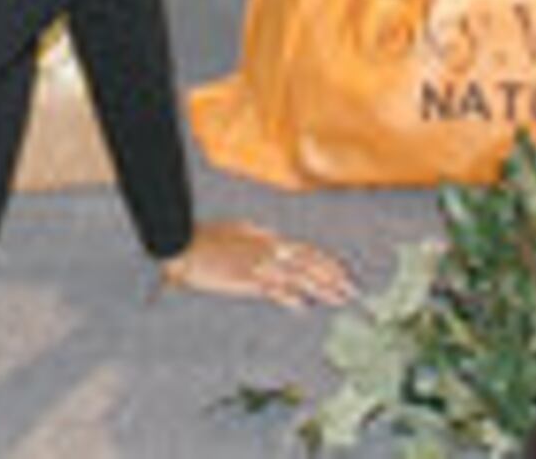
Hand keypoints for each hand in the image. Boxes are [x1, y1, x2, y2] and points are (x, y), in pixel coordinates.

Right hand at [159, 219, 354, 309]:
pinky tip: (303, 304)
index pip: (305, 251)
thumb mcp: (238, 230)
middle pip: (308, 262)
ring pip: (297, 275)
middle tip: (353, 290)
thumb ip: (258, 236)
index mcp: (266, 238)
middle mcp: (267, 249)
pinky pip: (271, 287)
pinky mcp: (242, 277)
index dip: (326, 262)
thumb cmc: (206, 239)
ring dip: (321, 287)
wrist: (182, 243)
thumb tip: (275, 240)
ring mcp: (257, 263)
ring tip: (340, 298)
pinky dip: (288, 296)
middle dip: (333, 277)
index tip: (343, 273)